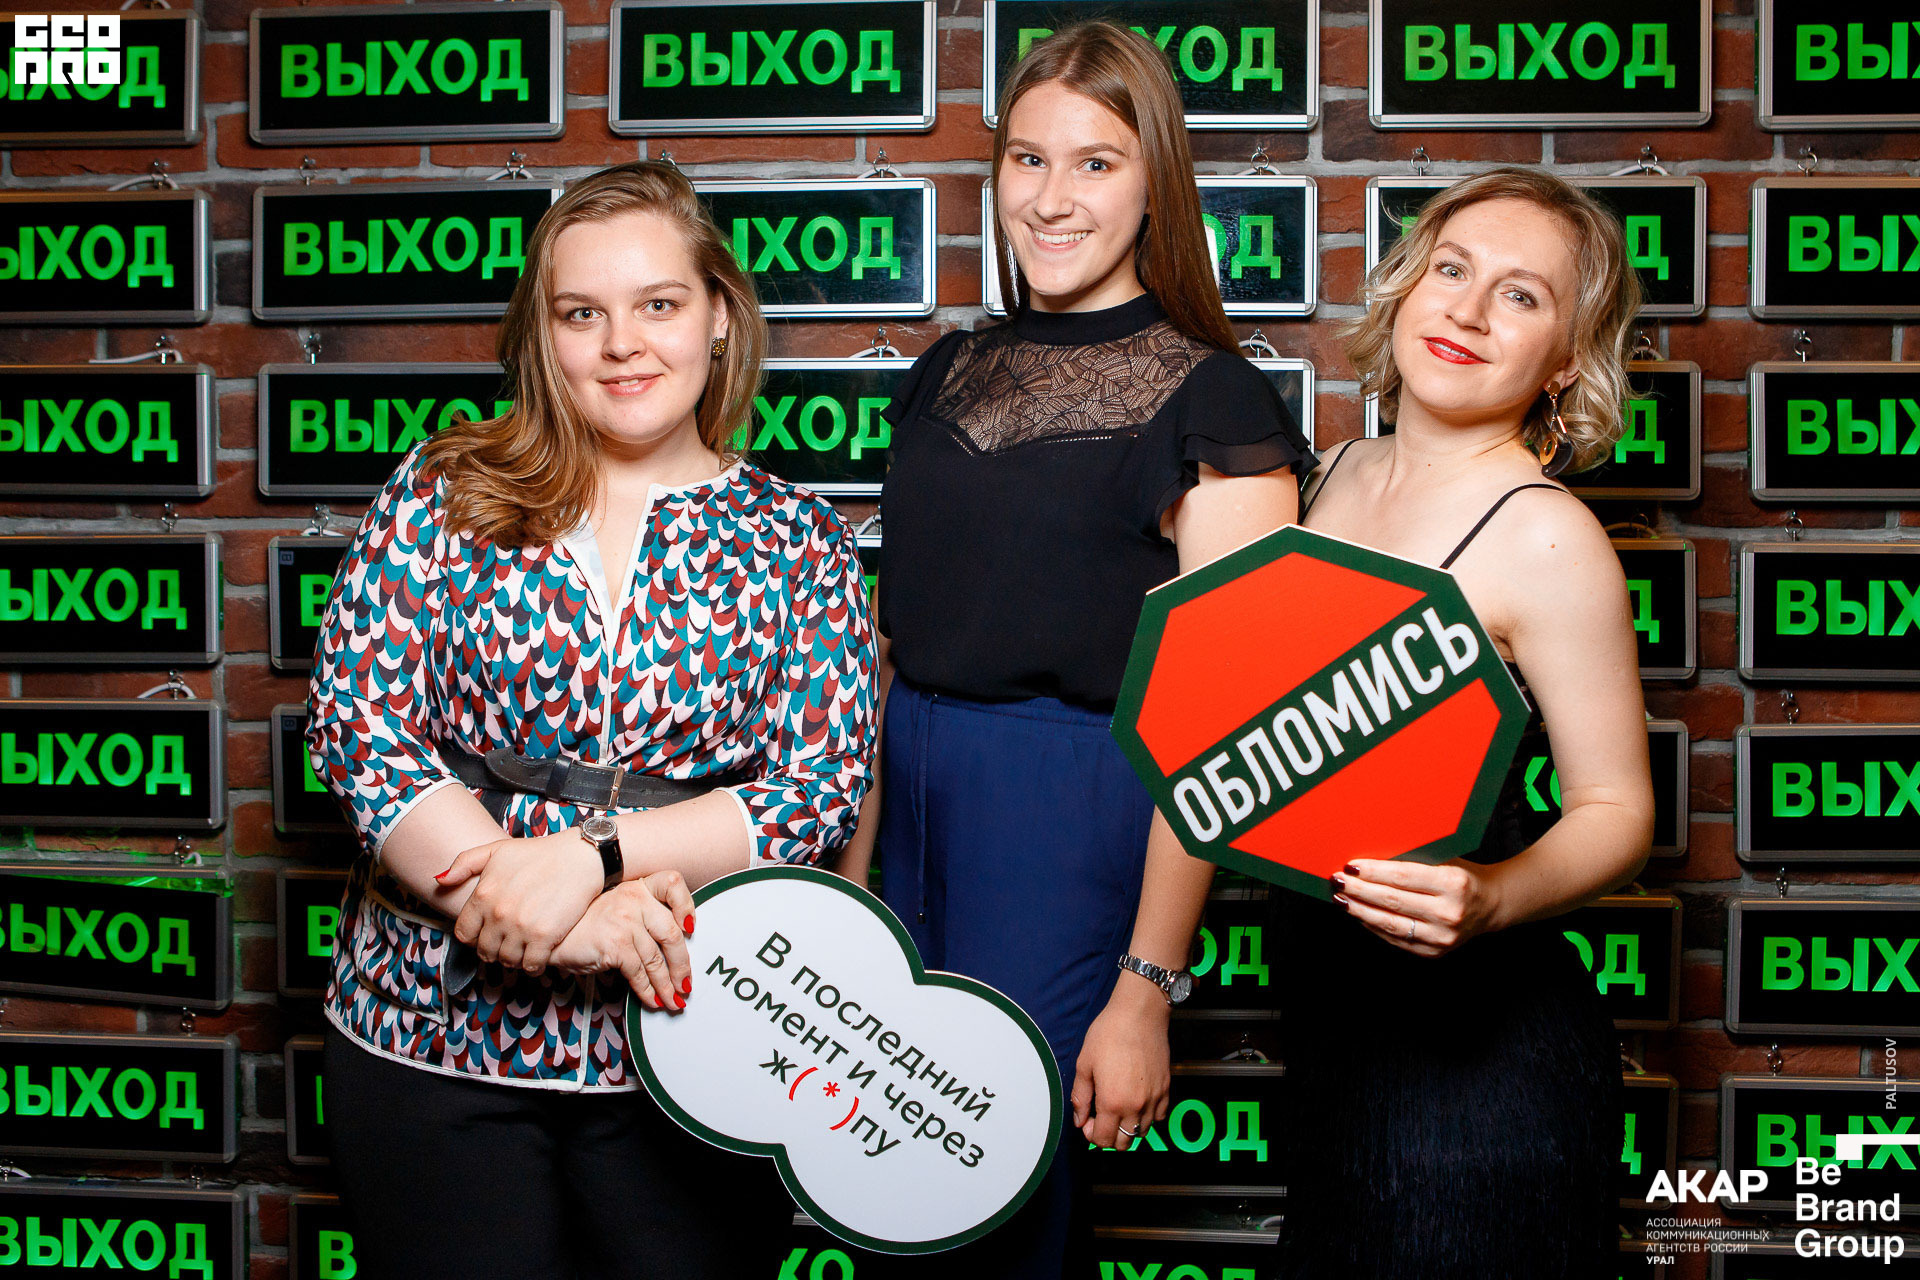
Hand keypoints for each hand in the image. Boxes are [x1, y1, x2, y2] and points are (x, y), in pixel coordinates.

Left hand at [437, 830, 603, 976]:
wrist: (579, 856)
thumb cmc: (539, 852)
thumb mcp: (497, 850)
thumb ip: (464, 864)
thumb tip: (439, 882)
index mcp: (483, 895)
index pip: (464, 933)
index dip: (473, 937)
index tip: (485, 935)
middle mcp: (498, 913)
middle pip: (485, 951)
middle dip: (493, 950)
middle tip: (505, 944)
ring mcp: (521, 927)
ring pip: (506, 961)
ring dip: (513, 959)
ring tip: (521, 951)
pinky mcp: (544, 936)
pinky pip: (530, 965)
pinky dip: (532, 966)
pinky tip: (537, 956)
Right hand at [551, 871, 697, 1011]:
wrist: (552, 933)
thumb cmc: (586, 924)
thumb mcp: (618, 909)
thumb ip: (645, 918)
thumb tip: (675, 953)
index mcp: (638, 887)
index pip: (673, 884)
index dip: (687, 905)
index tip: (691, 929)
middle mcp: (634, 900)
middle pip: (672, 933)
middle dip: (682, 965)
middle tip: (686, 984)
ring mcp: (625, 921)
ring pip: (657, 959)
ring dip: (667, 985)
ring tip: (673, 1000)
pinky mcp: (616, 944)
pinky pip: (639, 973)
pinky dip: (648, 991)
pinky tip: (653, 1000)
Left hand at [1070, 979, 1170, 1150]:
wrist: (1138, 1015)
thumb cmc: (1110, 1034)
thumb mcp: (1084, 1064)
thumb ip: (1080, 1097)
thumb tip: (1079, 1119)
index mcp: (1112, 1102)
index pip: (1103, 1141)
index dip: (1092, 1135)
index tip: (1089, 1121)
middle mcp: (1135, 1106)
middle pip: (1124, 1143)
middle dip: (1110, 1136)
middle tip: (1101, 1118)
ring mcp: (1153, 1099)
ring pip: (1142, 1132)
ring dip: (1128, 1128)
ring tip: (1119, 1108)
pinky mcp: (1165, 1089)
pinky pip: (1159, 1117)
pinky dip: (1148, 1116)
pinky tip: (1137, 1102)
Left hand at [1331, 858, 1504, 957]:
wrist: (1489, 906)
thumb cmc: (1461, 877)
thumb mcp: (1444, 861)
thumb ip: (1412, 861)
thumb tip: (1369, 862)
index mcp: (1453, 883)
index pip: (1402, 877)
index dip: (1373, 872)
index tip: (1351, 866)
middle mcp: (1449, 913)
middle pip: (1392, 901)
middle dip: (1359, 890)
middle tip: (1338, 880)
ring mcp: (1442, 937)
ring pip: (1390, 923)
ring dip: (1360, 910)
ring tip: (1341, 899)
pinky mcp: (1434, 952)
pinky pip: (1395, 939)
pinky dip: (1373, 926)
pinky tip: (1360, 914)